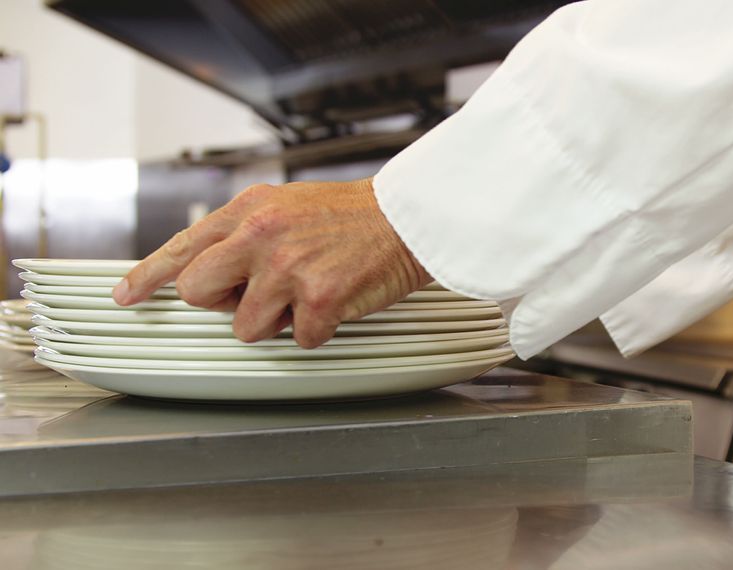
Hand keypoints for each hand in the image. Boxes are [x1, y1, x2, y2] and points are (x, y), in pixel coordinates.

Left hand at [113, 178, 430, 347]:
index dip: (147, 276)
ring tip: (308, 292)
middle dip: (221, 304)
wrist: (408, 217)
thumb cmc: (353, 216)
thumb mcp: (286, 205)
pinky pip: (300, 339)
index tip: (127, 296)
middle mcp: (261, 236)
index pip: (182, 246)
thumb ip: (245, 232)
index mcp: (249, 210)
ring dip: (277, 322)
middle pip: (198, 292)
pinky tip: (337, 302)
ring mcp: (288, 267)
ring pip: (247, 327)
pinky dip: (319, 330)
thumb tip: (214, 271)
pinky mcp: (319, 297)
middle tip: (256, 295)